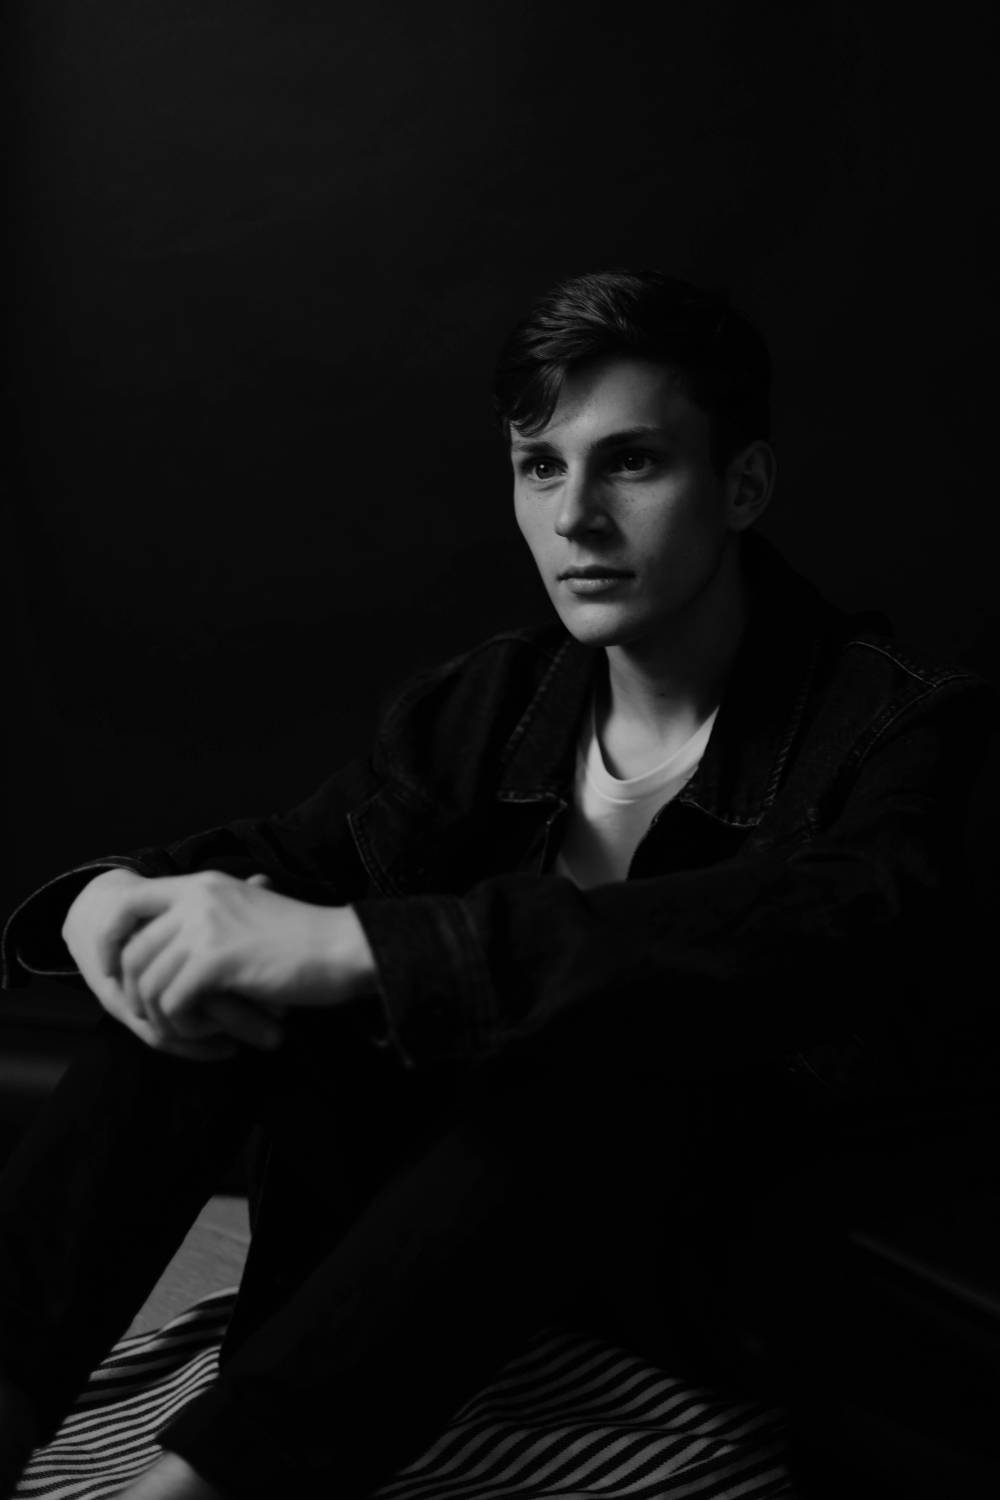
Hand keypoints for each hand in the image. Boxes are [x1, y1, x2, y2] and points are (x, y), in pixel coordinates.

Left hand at [112, 869, 374, 1043]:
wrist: (341, 947)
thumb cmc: (302, 939)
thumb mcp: (246, 911)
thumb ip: (207, 918)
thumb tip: (165, 953)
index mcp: (202, 885)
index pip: (129, 902)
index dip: (112, 940)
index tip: (116, 972)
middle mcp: (197, 898)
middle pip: (133, 951)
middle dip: (135, 994)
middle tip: (156, 1019)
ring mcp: (204, 927)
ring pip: (149, 983)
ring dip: (164, 1018)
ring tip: (194, 1030)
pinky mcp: (216, 960)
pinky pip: (172, 1003)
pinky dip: (185, 1027)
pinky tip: (214, 1033)